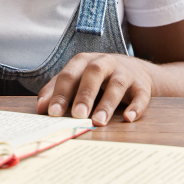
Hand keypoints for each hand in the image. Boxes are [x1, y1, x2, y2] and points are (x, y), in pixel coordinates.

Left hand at [36, 53, 154, 125]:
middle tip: (77, 115)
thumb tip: (41, 108)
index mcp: (84, 61)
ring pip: (117, 84)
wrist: (135, 71)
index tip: (52, 113)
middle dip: (84, 94)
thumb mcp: (76, 79)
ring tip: (98, 121)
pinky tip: (129, 118)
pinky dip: (136, 107)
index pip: (69, 75)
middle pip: (93, 73)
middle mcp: (104, 63)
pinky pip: (141, 95)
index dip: (60, 93)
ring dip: (107, 103)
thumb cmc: (97, 78)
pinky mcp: (142, 85)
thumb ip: (56, 90)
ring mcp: (125, 73)